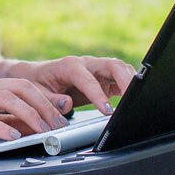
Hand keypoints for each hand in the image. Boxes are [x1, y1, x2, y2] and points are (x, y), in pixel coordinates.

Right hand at [0, 74, 72, 149]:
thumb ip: (6, 118)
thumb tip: (35, 123)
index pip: (24, 85)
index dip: (47, 98)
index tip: (63, 112)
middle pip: (20, 88)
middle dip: (44, 106)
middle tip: (58, 124)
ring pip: (6, 99)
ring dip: (29, 115)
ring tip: (42, 130)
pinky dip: (0, 127)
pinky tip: (12, 137)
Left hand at [5, 55, 136, 115]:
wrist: (35, 76)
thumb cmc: (36, 83)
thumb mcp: (37, 93)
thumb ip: (50, 99)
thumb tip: (67, 104)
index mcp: (69, 66)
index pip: (87, 78)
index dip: (98, 94)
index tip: (106, 110)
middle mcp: (86, 64)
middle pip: (112, 65)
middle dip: (125, 80)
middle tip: (133, 99)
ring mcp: (96, 70)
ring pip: (120, 69)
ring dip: (131, 81)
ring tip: (139, 98)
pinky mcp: (103, 79)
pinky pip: (120, 79)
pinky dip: (129, 87)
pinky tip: (135, 98)